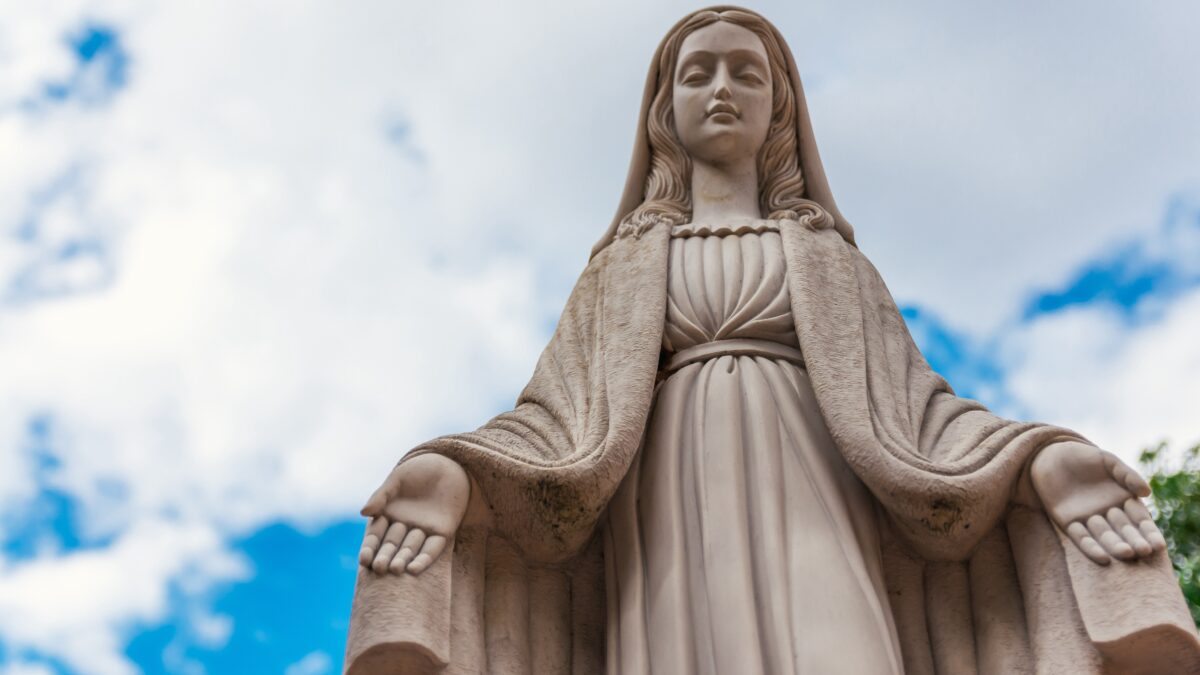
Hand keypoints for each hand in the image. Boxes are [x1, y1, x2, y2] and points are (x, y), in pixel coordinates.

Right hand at [358, 453, 469, 575]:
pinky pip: (432, 549)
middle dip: (386, 557)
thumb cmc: (419, 470)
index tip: (364, 560)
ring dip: (403, 560)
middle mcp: (404, 526)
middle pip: (392, 546)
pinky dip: (423, 560)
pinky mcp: (442, 533)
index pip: (377, 536)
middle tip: (380, 568)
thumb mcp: (397, 480)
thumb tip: (364, 512)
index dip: (370, 548)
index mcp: (389, 515)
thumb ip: (382, 496)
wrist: (448, 464)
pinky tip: (414, 570)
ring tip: (396, 570)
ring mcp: (423, 531)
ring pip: (410, 549)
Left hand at [1031, 440, 1166, 564]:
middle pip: (1124, 531)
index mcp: (1123, 500)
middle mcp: (1108, 514)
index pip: (1140, 520)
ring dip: (1114, 546)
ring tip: (1127, 553)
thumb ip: (1127, 475)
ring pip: (1104, 536)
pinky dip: (1091, 548)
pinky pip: (1080, 538)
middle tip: (1144, 552)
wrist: (1051, 455)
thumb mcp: (1108, 461)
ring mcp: (1088, 520)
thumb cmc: (1084, 457)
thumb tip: (1147, 493)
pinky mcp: (1067, 523)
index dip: (1148, 532)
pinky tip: (1103, 558)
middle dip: (1134, 541)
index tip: (1158, 544)